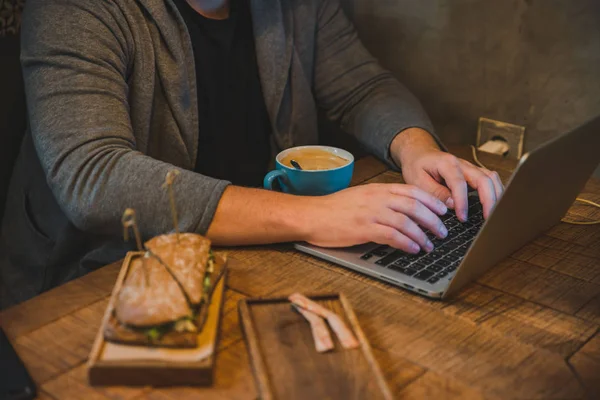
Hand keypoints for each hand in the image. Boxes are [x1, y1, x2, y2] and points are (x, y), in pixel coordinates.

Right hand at [303, 184, 448, 253]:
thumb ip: (381, 199)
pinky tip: (414, 249)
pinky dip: (407, 243)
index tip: (443, 210)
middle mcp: (377, 199)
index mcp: (377, 189)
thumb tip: (402, 210)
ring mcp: (370, 213)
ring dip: (423, 235)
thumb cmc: (334, 208)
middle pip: (414, 206)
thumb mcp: (361, 196)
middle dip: (433, 220)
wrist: (312, 215)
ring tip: (430, 245)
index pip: (412, 191)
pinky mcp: (364, 229)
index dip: (432, 201)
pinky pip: (392, 236)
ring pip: (406, 222)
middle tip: (443, 231)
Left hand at [390, 128, 503, 220]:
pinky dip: (495, 192)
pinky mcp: (473, 174)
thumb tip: (452, 205)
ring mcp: (470, 168)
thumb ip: (434, 192)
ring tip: (495, 215)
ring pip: (491, 178)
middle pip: (484, 179)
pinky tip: (494, 206)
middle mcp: (463, 164)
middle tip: (488, 219)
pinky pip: (490, 181)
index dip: (463, 202)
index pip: (460, 183)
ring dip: (496, 196)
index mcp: (447, 163)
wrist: (419, 154)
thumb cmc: (417, 166)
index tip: (462, 218)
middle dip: (489, 200)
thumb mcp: (417, 180)